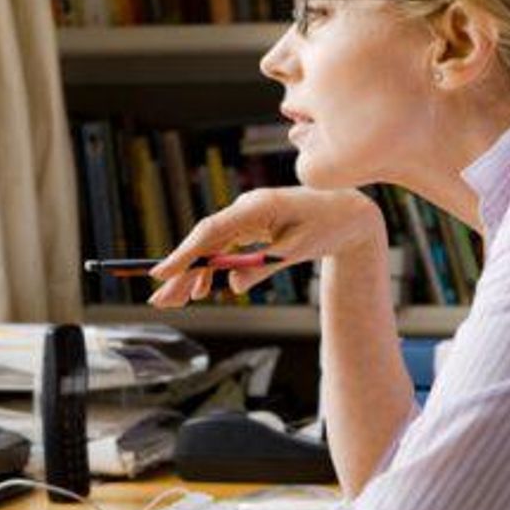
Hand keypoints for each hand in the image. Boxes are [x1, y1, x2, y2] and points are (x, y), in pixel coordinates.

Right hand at [147, 187, 384, 306]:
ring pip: (211, 246)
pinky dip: (213, 267)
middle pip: (205, 241)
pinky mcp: (251, 225)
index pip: (211, 232)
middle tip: (160, 300)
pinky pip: (224, 247)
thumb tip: (235, 285)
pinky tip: (203, 289)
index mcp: (256, 207)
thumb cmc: (327, 226)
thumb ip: (265, 266)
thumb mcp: (298, 251)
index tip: (162, 274)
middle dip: (182, 271)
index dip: (184, 254)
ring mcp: (247, 216)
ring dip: (194, 273)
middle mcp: (246, 208)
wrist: (348, 212)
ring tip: (177, 301)